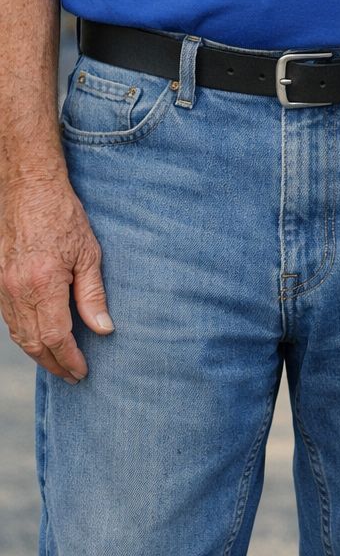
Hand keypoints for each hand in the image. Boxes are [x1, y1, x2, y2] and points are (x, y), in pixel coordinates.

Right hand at [0, 175, 112, 381]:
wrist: (29, 189)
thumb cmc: (62, 215)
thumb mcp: (88, 252)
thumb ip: (93, 295)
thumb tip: (103, 329)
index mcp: (42, 283)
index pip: (54, 337)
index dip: (69, 359)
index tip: (83, 372)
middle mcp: (17, 290)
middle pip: (33, 343)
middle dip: (54, 363)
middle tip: (73, 375)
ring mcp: (2, 287)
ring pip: (18, 334)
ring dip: (38, 353)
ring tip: (59, 362)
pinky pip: (10, 319)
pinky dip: (25, 334)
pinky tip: (40, 338)